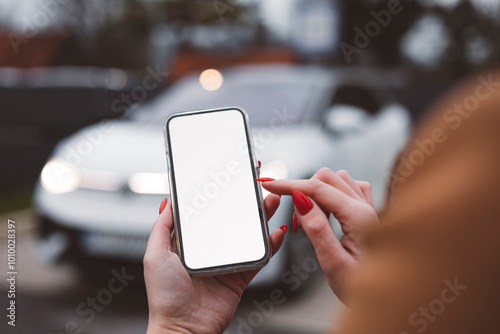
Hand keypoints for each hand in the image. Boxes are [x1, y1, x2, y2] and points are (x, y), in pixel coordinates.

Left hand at [144, 194, 285, 333]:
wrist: (184, 329)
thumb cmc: (165, 297)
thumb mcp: (155, 255)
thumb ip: (162, 228)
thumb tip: (169, 203)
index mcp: (189, 243)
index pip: (206, 212)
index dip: (218, 195)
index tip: (228, 179)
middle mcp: (209, 250)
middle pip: (231, 220)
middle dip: (245, 202)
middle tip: (255, 185)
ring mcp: (227, 262)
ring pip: (248, 234)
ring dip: (261, 217)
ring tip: (271, 201)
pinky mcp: (241, 277)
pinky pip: (259, 258)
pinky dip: (271, 245)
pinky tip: (276, 231)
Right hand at [261, 168, 378, 300]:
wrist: (388, 300)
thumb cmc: (363, 290)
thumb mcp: (334, 264)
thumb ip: (317, 229)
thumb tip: (300, 200)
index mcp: (359, 218)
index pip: (318, 188)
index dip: (290, 184)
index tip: (269, 184)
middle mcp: (367, 209)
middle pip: (328, 178)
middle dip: (303, 190)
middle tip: (293, 220)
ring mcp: (370, 210)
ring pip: (338, 180)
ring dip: (317, 191)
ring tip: (307, 218)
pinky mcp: (368, 215)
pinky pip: (349, 189)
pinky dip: (331, 192)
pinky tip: (326, 210)